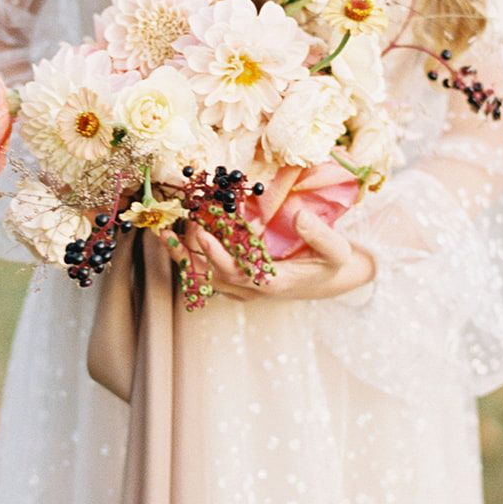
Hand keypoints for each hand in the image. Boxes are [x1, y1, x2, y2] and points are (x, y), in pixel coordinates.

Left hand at [170, 209, 375, 301]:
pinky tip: (178, 241)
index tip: (202, 234)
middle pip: (213, 275)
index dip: (217, 256)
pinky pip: (211, 273)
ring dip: (186, 257)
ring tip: (164, 234)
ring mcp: (246, 287)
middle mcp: (254, 288)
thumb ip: (321, 235)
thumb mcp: (338, 251)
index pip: (238, 272)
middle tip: (178, 224)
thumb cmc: (335, 264)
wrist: (334, 280)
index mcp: (274, 282)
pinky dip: (193, 258)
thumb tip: (299, 215)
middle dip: (193, 251)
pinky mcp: (242, 280)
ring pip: (208, 277)